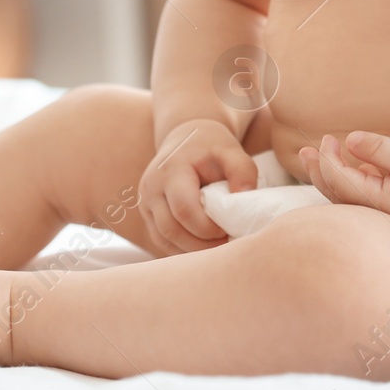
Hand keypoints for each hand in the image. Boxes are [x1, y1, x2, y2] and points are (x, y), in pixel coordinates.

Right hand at [138, 119, 258, 252]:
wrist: (186, 138)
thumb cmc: (211, 147)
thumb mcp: (231, 151)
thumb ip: (242, 171)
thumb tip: (245, 198)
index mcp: (171, 170)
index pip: (184, 209)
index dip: (207, 228)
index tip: (228, 231)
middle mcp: (151, 187)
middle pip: (171, 229)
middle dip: (200, 244)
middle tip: (226, 245)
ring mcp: (145, 202)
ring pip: (163, 239)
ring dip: (190, 251)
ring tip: (217, 248)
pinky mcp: (147, 213)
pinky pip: (161, 240)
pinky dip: (181, 249)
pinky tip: (202, 248)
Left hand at [299, 132, 389, 241]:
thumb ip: (378, 149)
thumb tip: (350, 140)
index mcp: (374, 202)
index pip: (338, 179)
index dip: (327, 158)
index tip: (327, 138)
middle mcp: (376, 213)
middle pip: (336, 194)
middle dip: (319, 171)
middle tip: (306, 152)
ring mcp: (387, 215)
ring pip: (350, 198)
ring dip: (335, 176)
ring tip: (326, 158)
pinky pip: (368, 199)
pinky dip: (356, 183)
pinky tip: (360, 169)